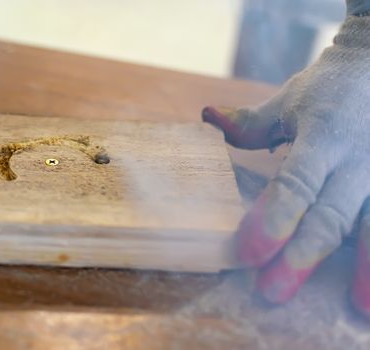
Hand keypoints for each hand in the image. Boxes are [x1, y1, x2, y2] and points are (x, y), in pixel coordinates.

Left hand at [202, 13, 369, 316]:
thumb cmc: (327, 88)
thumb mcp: (288, 100)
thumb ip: (251, 124)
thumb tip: (207, 118)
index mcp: (321, 136)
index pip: (294, 184)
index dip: (272, 221)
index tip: (249, 253)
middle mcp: (356, 158)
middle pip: (329, 216)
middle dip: (301, 257)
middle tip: (273, 292)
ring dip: (364, 267)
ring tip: (360, 306)